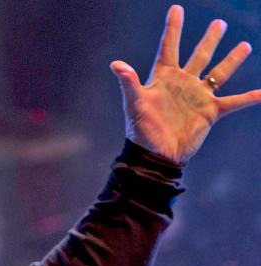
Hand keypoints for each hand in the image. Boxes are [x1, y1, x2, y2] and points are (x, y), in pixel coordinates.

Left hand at [110, 4, 260, 163]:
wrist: (156, 154)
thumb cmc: (141, 130)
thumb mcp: (134, 104)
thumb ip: (128, 83)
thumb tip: (116, 64)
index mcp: (163, 77)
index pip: (169, 47)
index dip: (173, 28)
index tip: (177, 8)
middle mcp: (183, 83)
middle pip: (199, 55)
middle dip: (209, 39)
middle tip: (220, 23)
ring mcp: (197, 96)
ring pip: (219, 73)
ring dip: (232, 60)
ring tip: (245, 45)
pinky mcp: (210, 112)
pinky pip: (234, 102)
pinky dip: (250, 97)